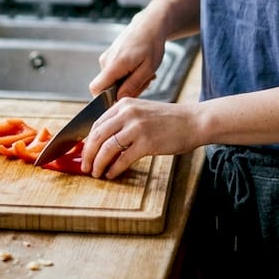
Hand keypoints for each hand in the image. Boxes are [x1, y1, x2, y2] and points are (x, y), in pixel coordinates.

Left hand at [81, 98, 200, 178]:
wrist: (193, 121)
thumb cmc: (169, 120)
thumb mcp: (142, 111)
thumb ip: (123, 121)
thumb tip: (103, 141)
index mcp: (124, 104)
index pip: (97, 123)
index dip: (87, 141)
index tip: (85, 152)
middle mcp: (127, 113)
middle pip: (97, 136)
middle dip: (88, 154)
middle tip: (85, 166)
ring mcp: (137, 128)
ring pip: (106, 148)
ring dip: (98, 164)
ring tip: (96, 173)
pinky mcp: (146, 143)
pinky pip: (122, 159)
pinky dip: (114, 169)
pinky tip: (112, 174)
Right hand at [89, 13, 165, 99]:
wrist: (149, 25)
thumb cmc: (151, 45)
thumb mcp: (148, 69)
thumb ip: (132, 85)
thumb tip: (118, 99)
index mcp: (114, 65)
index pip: (95, 88)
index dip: (104, 99)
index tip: (122, 99)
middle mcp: (106, 61)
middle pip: (107, 87)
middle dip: (125, 90)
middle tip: (144, 82)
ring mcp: (107, 58)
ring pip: (112, 81)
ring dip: (128, 82)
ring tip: (144, 73)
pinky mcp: (110, 56)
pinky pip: (115, 73)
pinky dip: (127, 74)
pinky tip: (139, 68)